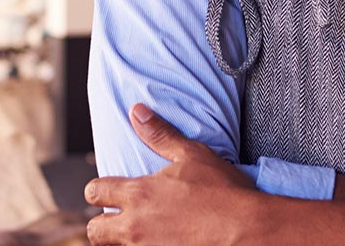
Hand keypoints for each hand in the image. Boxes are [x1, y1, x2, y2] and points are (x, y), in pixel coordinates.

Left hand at [85, 104, 257, 244]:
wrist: (248, 232)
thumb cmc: (224, 192)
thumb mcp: (192, 155)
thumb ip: (160, 134)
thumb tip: (136, 111)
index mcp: (138, 194)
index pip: (95, 191)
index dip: (98, 190)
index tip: (106, 192)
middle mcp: (135, 227)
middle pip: (95, 231)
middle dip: (101, 224)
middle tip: (117, 219)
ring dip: (121, 242)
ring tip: (140, 235)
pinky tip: (160, 244)